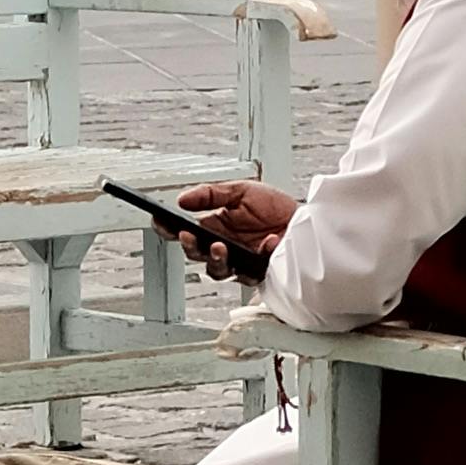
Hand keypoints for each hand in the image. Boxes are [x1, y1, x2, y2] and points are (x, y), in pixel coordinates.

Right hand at [171, 176, 293, 281]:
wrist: (304, 221)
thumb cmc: (274, 207)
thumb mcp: (241, 191)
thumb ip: (211, 194)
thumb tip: (183, 199)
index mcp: (214, 227)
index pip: (184, 231)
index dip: (168, 229)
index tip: (160, 221)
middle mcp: (223, 247)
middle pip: (195, 254)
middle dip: (189, 247)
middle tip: (188, 236)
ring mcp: (239, 262)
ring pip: (217, 271)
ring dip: (216, 260)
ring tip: (220, 247)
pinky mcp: (258, 273)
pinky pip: (252, 272)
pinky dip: (261, 255)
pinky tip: (267, 243)